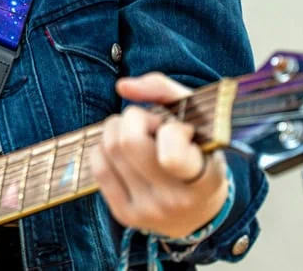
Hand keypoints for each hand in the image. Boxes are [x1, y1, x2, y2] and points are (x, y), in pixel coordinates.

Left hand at [89, 73, 228, 238]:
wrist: (198, 210)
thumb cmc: (197, 150)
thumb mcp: (196, 117)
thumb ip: (163, 90)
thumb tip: (122, 86)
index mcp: (204, 179)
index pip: (171, 157)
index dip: (169, 130)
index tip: (179, 129)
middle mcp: (176, 200)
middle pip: (129, 142)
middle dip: (134, 118)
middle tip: (149, 124)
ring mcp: (148, 211)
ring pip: (110, 149)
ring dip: (117, 129)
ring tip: (137, 135)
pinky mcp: (125, 215)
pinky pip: (98, 167)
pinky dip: (104, 148)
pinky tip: (122, 152)